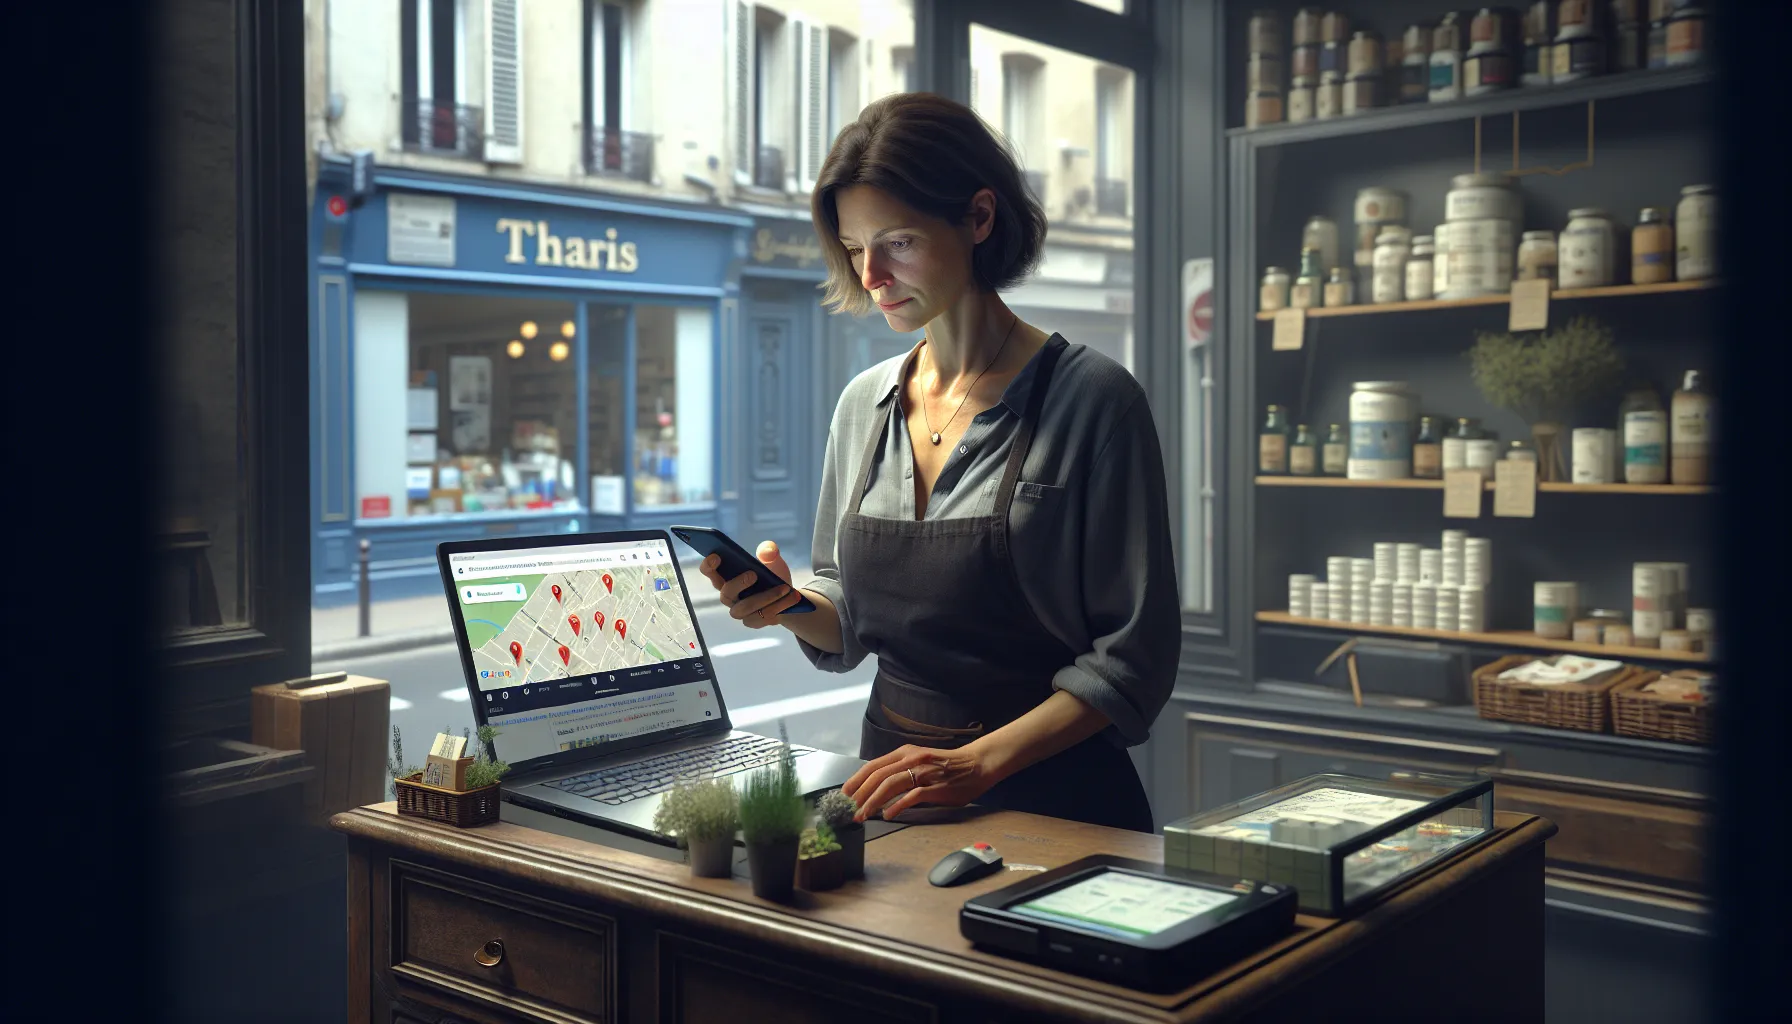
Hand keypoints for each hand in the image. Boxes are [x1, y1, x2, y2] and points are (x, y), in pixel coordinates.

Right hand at [697, 540, 806, 629]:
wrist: (787, 595)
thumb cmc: (772, 576)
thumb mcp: (773, 561)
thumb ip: (769, 552)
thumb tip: (768, 550)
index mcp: (727, 578)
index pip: (710, 572)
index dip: (709, 565)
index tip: (716, 556)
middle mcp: (729, 597)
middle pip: (726, 594)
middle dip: (738, 583)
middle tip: (754, 574)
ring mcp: (740, 611)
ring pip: (747, 607)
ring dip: (767, 597)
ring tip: (785, 587)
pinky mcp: (753, 622)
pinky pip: (762, 617)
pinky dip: (779, 606)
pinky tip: (792, 597)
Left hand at [842, 743, 997, 821]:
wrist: (977, 764)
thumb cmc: (947, 765)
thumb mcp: (920, 761)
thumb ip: (901, 770)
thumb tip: (877, 786)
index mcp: (905, 752)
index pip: (873, 765)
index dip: (856, 780)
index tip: (845, 794)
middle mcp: (912, 759)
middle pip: (878, 775)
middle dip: (860, 794)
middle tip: (850, 809)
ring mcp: (924, 772)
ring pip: (891, 785)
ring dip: (873, 801)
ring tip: (863, 815)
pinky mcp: (936, 787)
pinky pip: (911, 797)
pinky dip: (897, 806)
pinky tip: (888, 815)